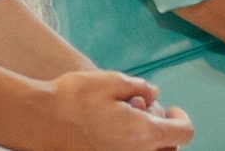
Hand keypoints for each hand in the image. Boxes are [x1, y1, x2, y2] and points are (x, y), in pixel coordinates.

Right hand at [44, 69, 193, 150]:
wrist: (40, 121)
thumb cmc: (74, 99)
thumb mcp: (112, 80)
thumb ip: (141, 87)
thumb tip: (154, 94)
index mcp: (144, 134)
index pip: (184, 133)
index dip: (181, 118)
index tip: (171, 109)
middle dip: (165, 133)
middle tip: (146, 114)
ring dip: (148, 142)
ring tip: (127, 122)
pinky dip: (129, 147)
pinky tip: (111, 132)